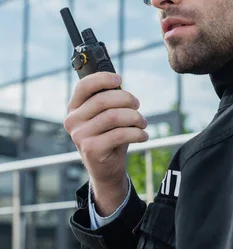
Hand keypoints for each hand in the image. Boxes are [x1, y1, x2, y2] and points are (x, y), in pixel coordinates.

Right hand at [64, 72, 147, 214]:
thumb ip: (110, 100)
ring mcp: (79, 136)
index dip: (102, 79)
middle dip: (126, 99)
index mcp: (74, 108)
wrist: (107, 168)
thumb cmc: (109, 136)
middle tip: (137, 105)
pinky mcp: (91, 149)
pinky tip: (143, 135)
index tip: (119, 79)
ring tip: (143, 123)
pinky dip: (137, 133)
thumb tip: (120, 84)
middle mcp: (72, 121)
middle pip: (103, 100)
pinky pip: (120, 134)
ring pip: (113, 117)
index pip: (84, 86)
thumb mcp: (107, 116)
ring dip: (135, 117)